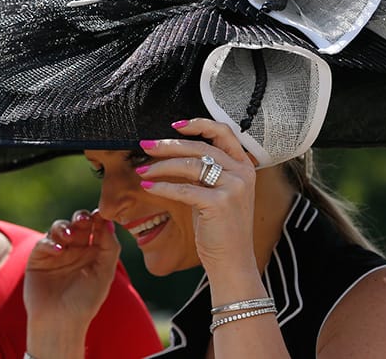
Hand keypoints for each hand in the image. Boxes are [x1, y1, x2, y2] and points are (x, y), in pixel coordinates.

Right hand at [24, 209, 118, 357]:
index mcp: (92, 251)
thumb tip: (109, 222)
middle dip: (81, 217)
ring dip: (65, 227)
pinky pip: (43, 242)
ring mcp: (56, 251)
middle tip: (85, 219)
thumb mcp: (104, 274)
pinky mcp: (38, 258)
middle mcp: (74, 248)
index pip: (95, 227)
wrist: (60, 322)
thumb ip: (109, 248)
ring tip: (70, 236)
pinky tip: (59, 250)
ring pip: (59, 227)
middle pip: (77, 223)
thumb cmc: (85, 302)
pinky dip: (50, 242)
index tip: (102, 213)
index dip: (98, 218)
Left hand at [136, 119, 258, 276]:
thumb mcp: (217, 192)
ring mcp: (233, 187)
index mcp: (244, 166)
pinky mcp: (220, 203)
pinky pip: (183, 189)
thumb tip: (173, 151)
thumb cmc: (219, 227)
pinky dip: (162, 186)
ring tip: (142, 170)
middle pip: (199, 147)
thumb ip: (204, 171)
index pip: (224, 132)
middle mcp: (242, 173)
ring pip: (189, 164)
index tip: (174, 125)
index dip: (199, 124)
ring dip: (160, 166)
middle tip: (145, 146)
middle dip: (168, 145)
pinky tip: (148, 187)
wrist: (233, 262)